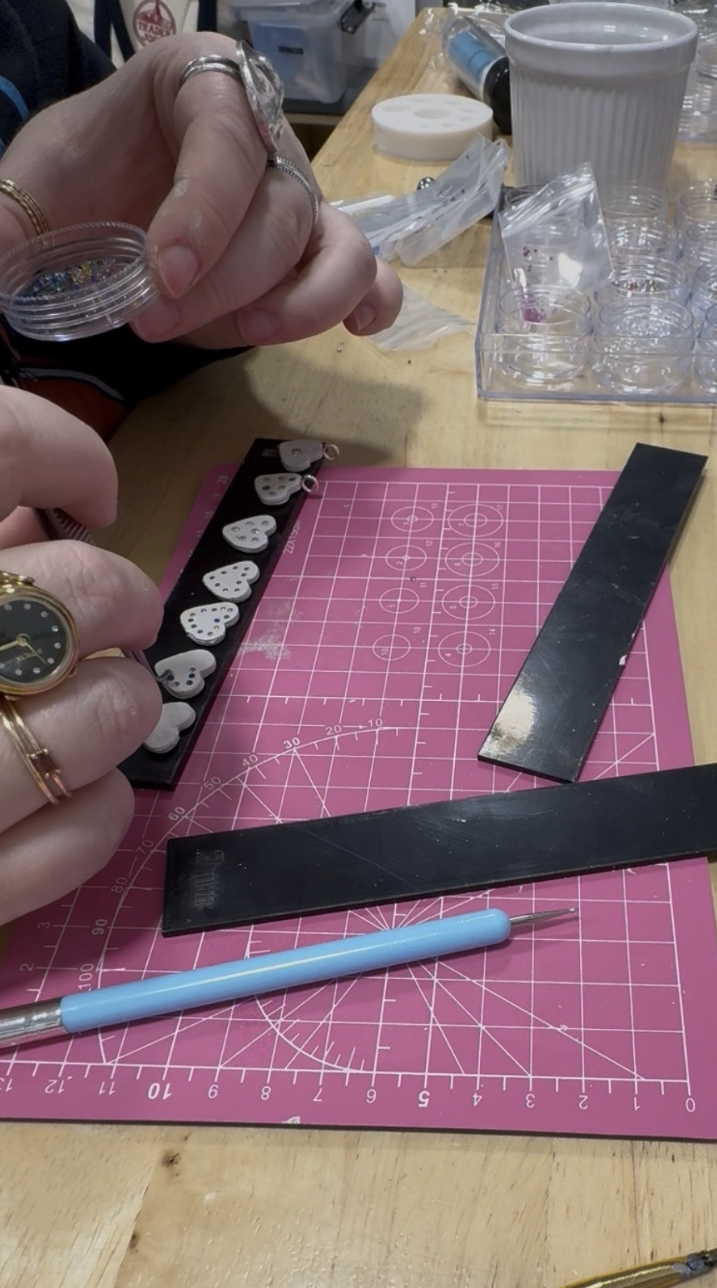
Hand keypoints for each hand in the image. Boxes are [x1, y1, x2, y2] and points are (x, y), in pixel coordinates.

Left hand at [0, 33, 402, 349]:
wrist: (101, 202)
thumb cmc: (80, 178)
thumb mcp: (33, 186)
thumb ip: (8, 226)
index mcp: (199, 81)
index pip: (226, 143)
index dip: (201, 215)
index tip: (161, 275)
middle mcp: (267, 136)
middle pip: (278, 211)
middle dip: (222, 280)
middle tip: (150, 322)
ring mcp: (299, 198)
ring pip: (337, 246)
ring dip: (304, 301)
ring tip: (251, 335)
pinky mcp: (316, 253)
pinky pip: (368, 272)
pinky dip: (369, 301)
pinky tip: (355, 330)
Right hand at [0, 390, 162, 925]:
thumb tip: (25, 517)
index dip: (59, 455)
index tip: (84, 494)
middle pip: (70, 595)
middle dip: (118, 594)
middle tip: (116, 609)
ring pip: (101, 714)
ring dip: (121, 698)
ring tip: (97, 700)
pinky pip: (82, 832)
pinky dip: (99, 801)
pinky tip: (69, 787)